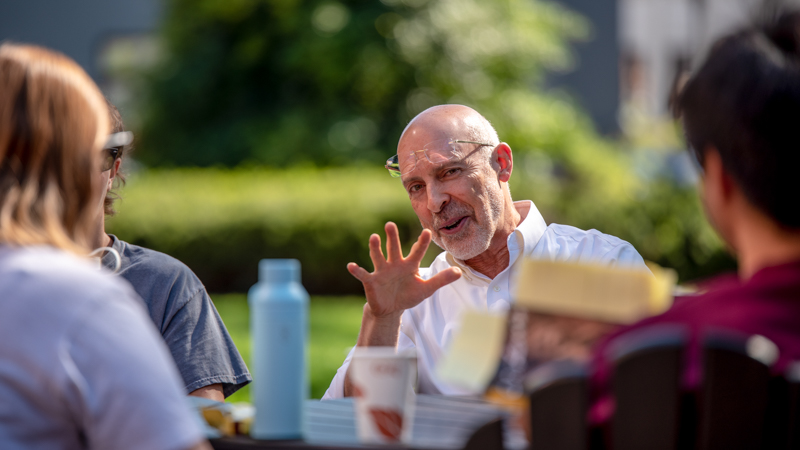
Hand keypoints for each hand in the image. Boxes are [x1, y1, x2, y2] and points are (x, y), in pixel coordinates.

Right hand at [347, 222, 461, 318]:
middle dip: (393, 237)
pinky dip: (356, 270)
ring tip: (374, 237)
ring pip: (378, 257)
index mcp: (409, 265)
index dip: (422, 243)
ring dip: (375, 248)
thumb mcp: (426, 289)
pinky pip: (363, 274)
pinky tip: (351, 266)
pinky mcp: (371, 281)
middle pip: (394, 248)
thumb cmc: (408, 295)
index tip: (427, 232)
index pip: (417, 251)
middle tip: (391, 224)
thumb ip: (441, 280)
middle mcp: (394, 264)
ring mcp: (382, 271)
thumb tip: (459, 272)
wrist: (391, 308)